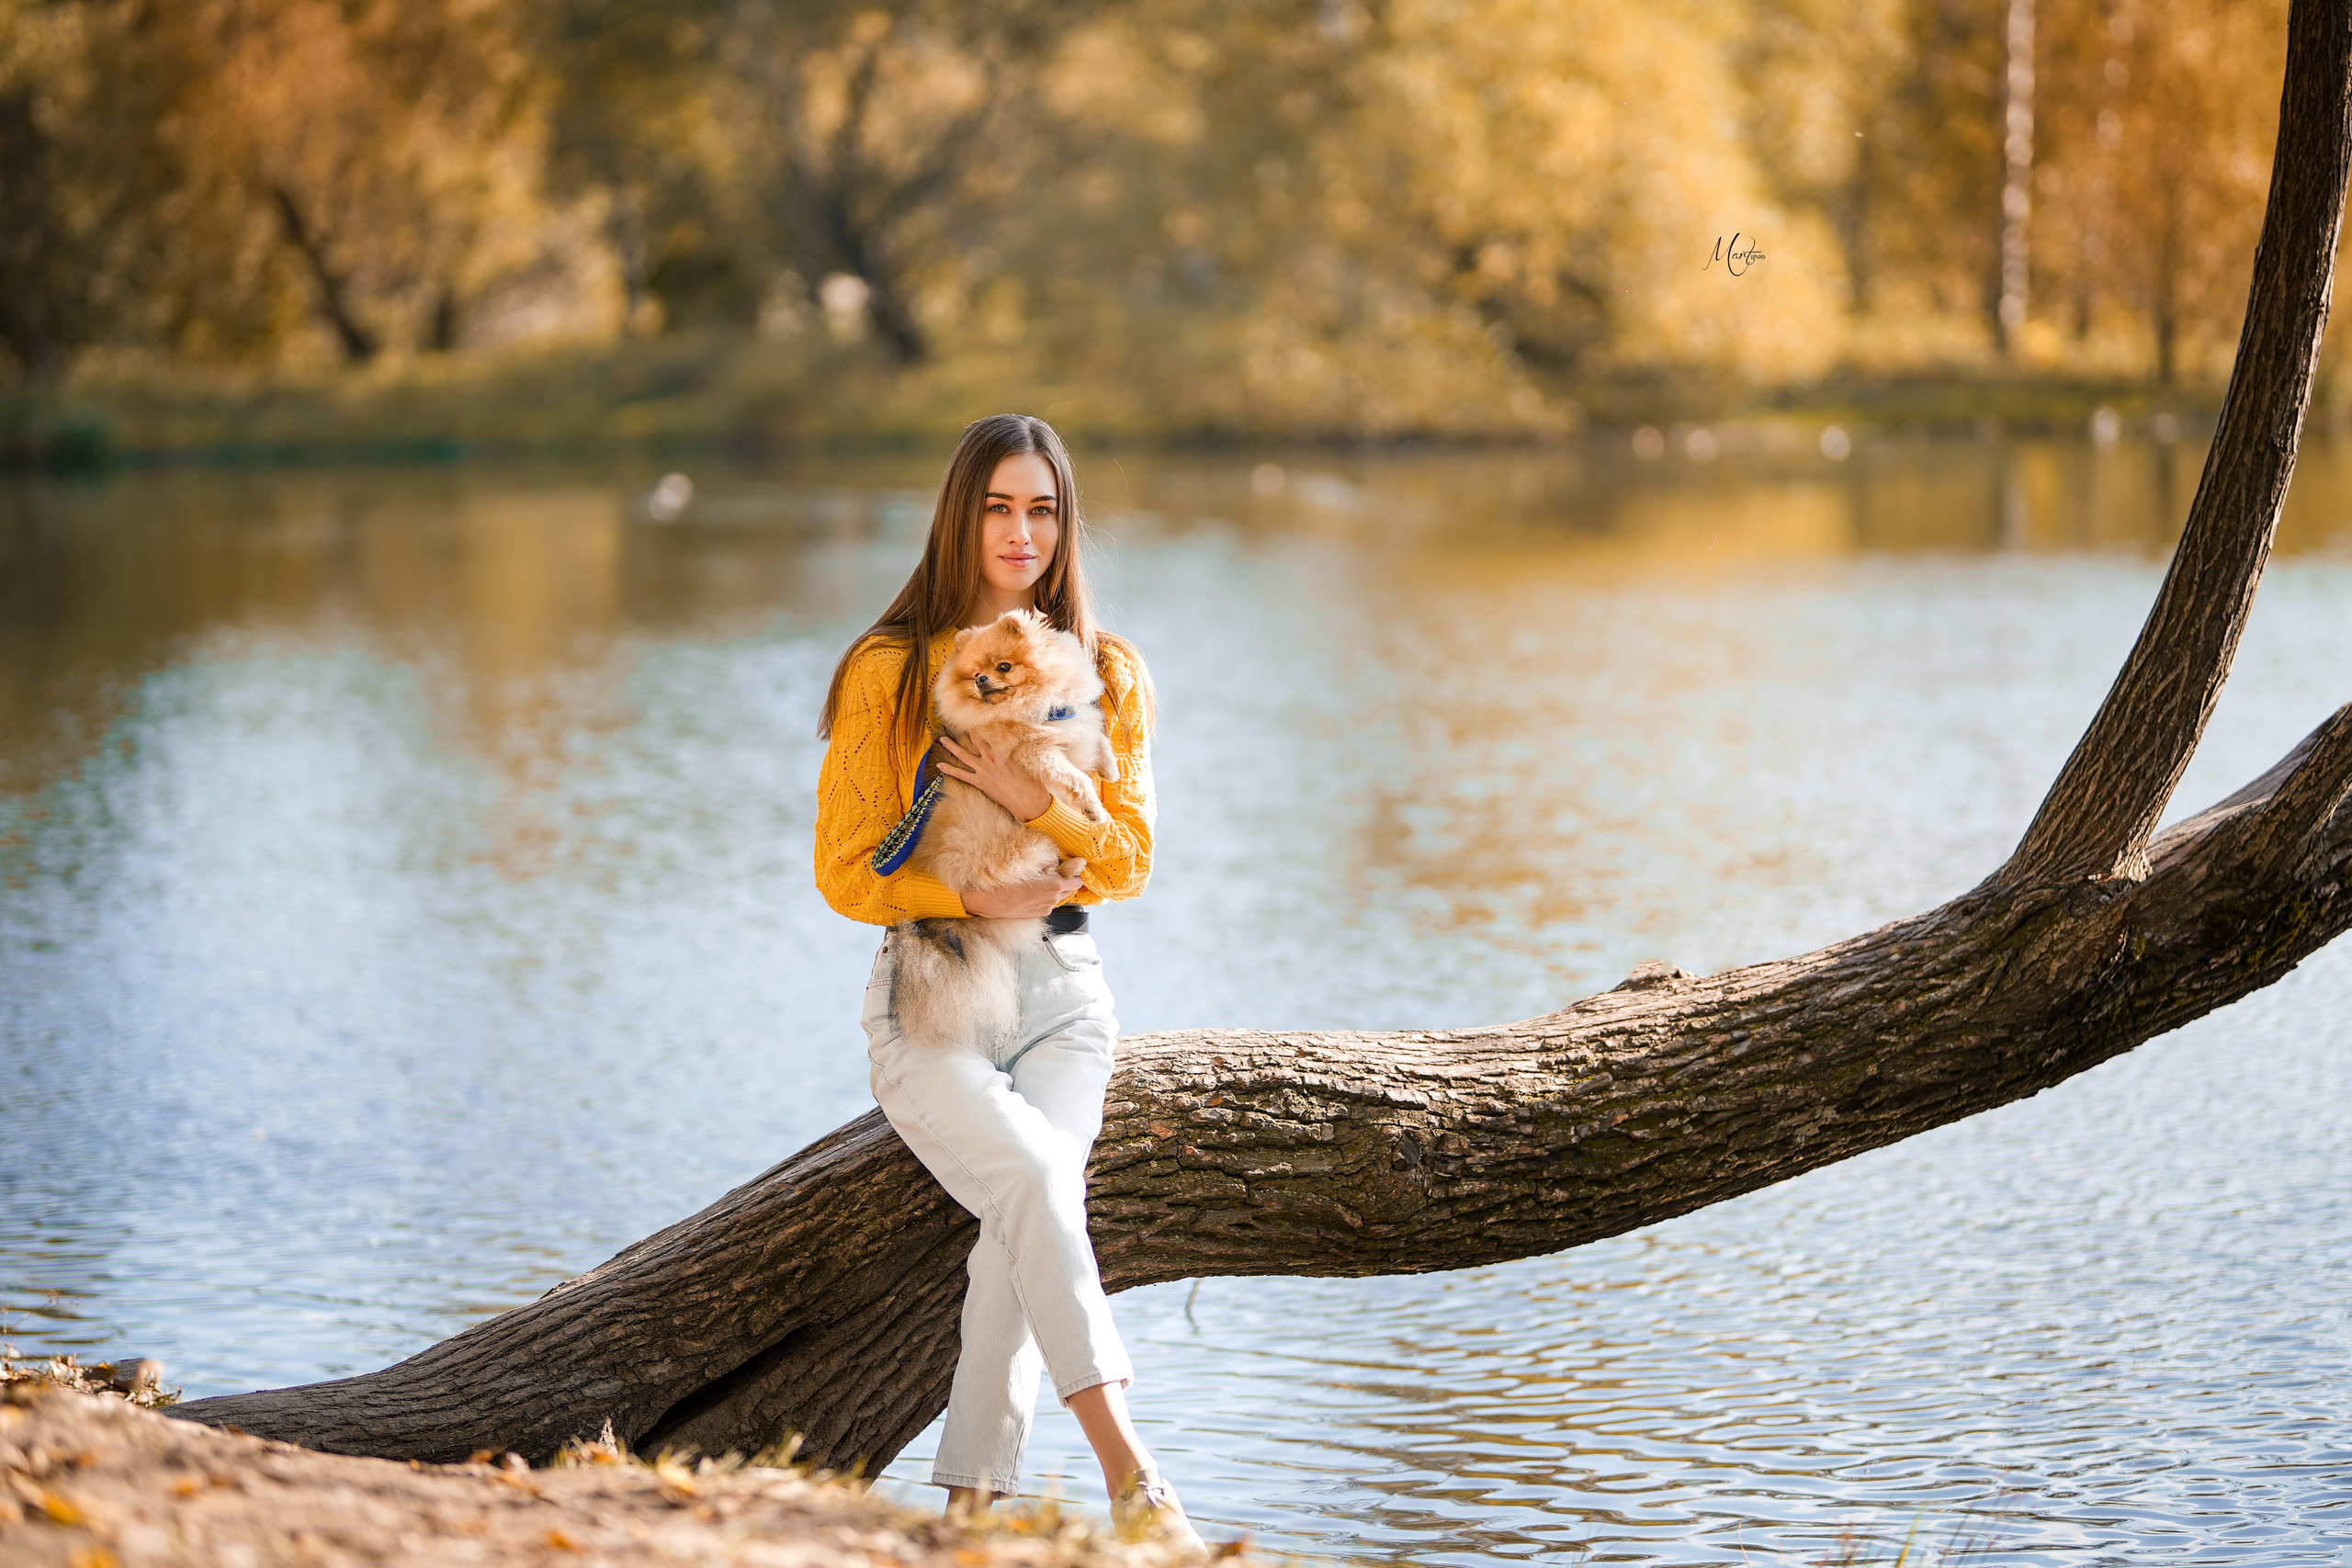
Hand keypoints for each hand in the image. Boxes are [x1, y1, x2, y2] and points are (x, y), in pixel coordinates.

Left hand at [936, 734, 1051, 820]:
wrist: (1027, 801)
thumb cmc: (1031, 782)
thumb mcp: (1026, 761)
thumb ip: (1016, 751)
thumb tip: (1013, 743)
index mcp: (1003, 751)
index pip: (991, 733)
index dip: (983, 725)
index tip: (977, 717)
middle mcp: (991, 758)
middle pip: (975, 740)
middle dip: (966, 731)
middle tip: (957, 723)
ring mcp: (983, 770)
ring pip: (963, 756)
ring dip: (952, 747)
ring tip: (942, 740)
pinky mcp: (980, 783)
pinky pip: (961, 775)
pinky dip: (950, 770)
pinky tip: (940, 765)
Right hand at [963, 872, 1082, 917]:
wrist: (991, 900)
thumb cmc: (1008, 881)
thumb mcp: (1030, 865)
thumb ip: (1048, 862)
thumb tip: (1056, 861)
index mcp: (1055, 886)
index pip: (1076, 882)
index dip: (1074, 875)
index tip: (1069, 870)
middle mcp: (1053, 899)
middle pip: (1069, 891)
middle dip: (1066, 882)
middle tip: (1054, 874)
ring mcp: (1045, 909)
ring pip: (1057, 898)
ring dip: (1054, 891)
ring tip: (1039, 883)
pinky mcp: (1036, 914)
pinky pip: (1046, 904)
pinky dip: (1044, 898)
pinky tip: (1032, 893)